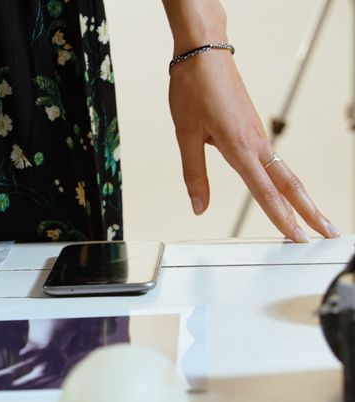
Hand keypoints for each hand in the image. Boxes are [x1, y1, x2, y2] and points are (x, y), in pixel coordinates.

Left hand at [169, 51, 339, 240]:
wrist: (203, 55)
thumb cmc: (193, 90)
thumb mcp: (185, 135)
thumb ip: (194, 174)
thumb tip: (198, 206)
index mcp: (240, 146)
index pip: (266, 191)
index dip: (282, 216)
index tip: (296, 236)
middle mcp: (256, 142)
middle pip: (290, 184)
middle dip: (309, 211)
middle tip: (327, 233)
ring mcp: (259, 135)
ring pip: (286, 173)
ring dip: (302, 198)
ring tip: (315, 219)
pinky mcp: (255, 130)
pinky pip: (275, 161)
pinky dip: (286, 181)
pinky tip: (287, 192)